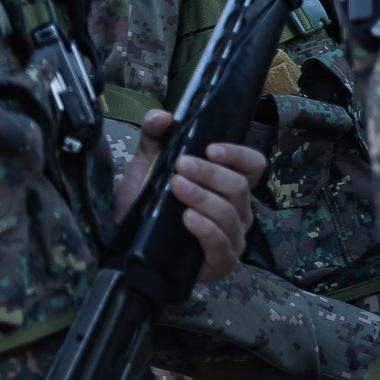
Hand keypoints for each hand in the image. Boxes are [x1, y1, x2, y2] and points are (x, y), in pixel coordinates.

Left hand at [115, 110, 265, 283]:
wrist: (125, 249)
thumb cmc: (145, 209)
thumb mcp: (146, 169)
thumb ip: (154, 139)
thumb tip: (164, 116)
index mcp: (229, 186)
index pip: (253, 165)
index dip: (238, 155)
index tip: (210, 149)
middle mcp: (238, 210)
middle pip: (239, 187)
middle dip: (210, 174)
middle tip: (181, 165)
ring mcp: (233, 238)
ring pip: (230, 213)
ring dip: (203, 197)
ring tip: (176, 187)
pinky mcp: (220, 262)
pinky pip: (221, 243)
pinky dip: (206, 229)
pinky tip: (188, 219)